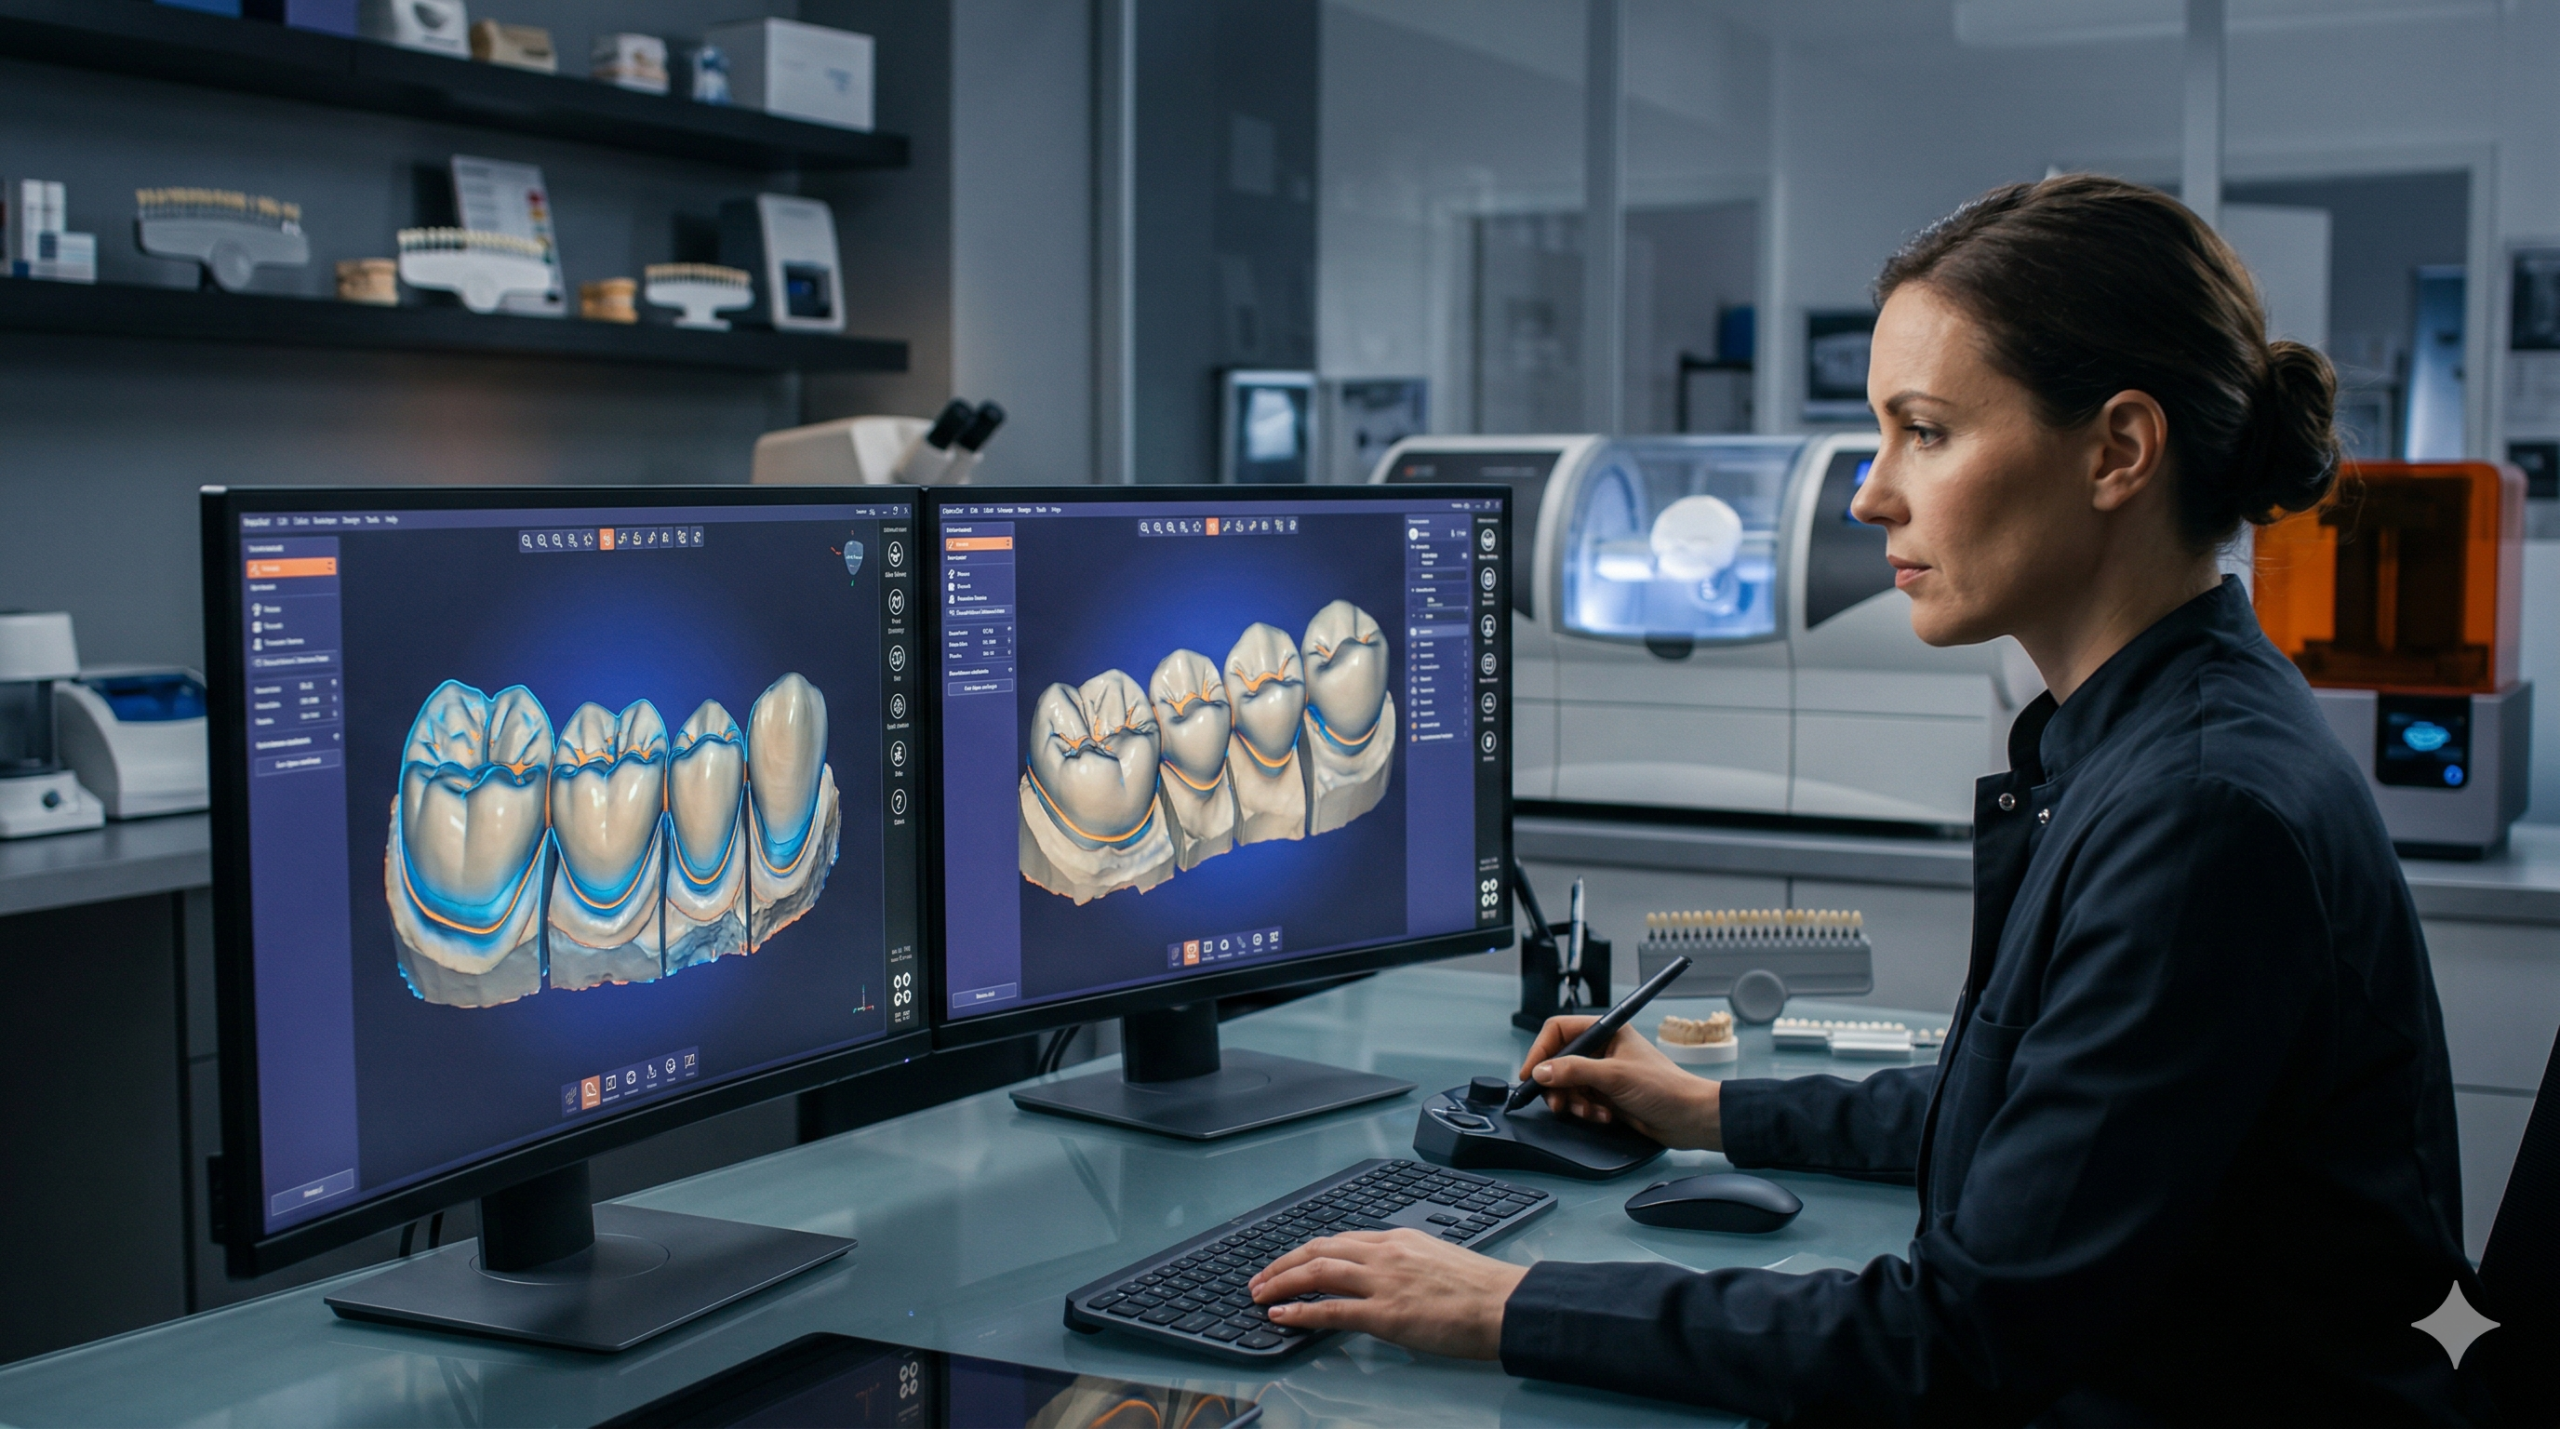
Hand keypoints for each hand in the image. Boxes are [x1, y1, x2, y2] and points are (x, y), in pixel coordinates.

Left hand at [1247, 1229, 1526, 1359]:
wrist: (1505, 1304)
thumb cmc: (1481, 1290)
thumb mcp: (1438, 1261)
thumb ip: (1407, 1265)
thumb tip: (1388, 1282)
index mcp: (1398, 1239)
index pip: (1340, 1240)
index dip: (1307, 1252)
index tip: (1289, 1263)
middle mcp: (1385, 1253)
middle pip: (1319, 1249)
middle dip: (1283, 1263)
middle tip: (1260, 1278)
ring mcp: (1383, 1281)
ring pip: (1317, 1272)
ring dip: (1280, 1282)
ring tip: (1259, 1294)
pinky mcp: (1385, 1313)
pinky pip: (1330, 1309)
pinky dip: (1299, 1311)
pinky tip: (1281, 1315)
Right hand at [1519, 1014, 1722, 1148]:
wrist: (1690, 1118)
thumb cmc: (1664, 1087)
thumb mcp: (1614, 1076)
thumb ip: (1574, 1071)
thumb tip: (1541, 1072)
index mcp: (1606, 1031)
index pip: (1559, 1031)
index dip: (1541, 1051)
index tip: (1531, 1074)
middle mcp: (1602, 1049)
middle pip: (1559, 1061)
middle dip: (1558, 1085)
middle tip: (1558, 1102)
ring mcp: (1604, 1073)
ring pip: (1568, 1085)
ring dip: (1575, 1102)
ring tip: (1591, 1112)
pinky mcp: (1607, 1095)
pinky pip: (1581, 1101)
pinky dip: (1587, 1111)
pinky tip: (1605, 1116)